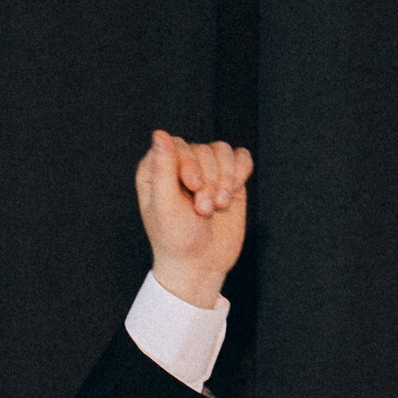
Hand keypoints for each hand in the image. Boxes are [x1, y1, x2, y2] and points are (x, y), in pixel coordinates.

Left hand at [135, 130, 251, 306]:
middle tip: (204, 209)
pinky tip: (233, 194)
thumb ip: (163, 168)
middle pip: (203, 149)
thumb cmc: (175, 238)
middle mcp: (180, 165)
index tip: (192, 187)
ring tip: (218, 206)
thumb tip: (159, 133)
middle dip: (209, 179)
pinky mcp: (229, 179)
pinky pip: (241, 157)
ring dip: (225, 179)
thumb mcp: (165, 205)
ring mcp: (206, 171)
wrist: (200, 263)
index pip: (177, 145)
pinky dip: (241, 173)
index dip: (189, 162)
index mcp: (156, 169)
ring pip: (222, 151)